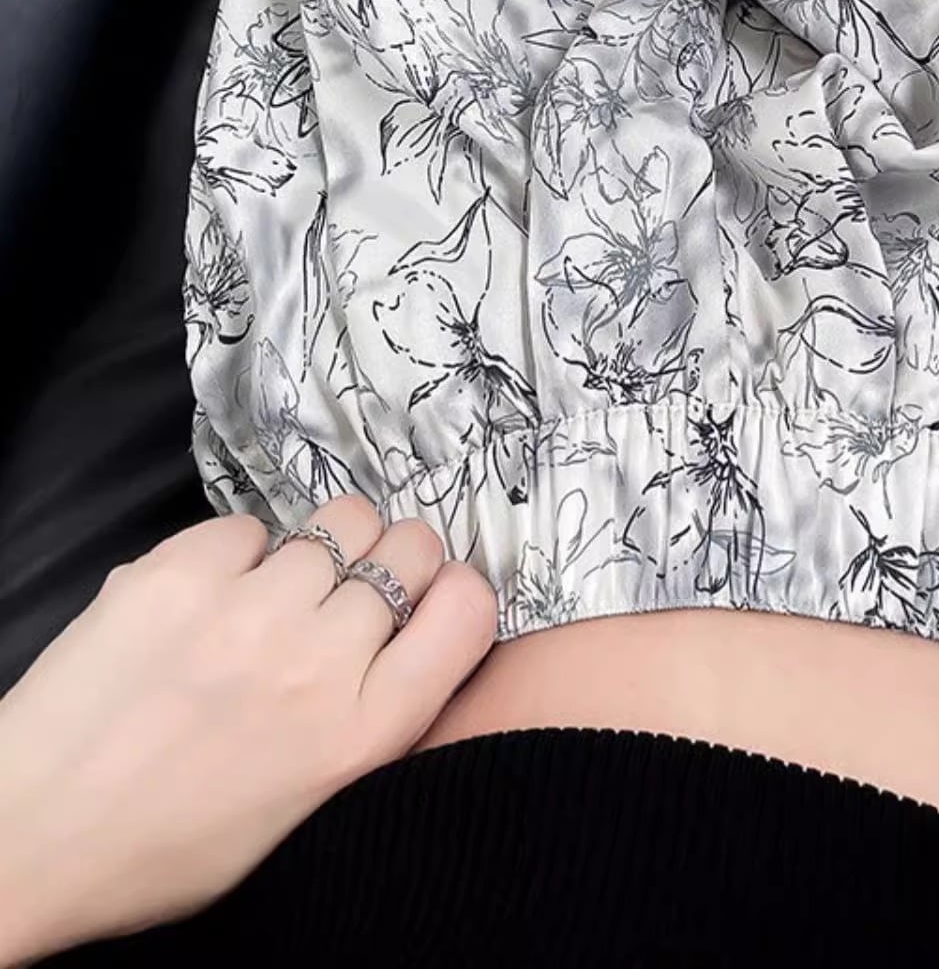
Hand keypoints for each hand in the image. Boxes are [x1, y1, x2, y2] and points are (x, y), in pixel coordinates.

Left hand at [0, 495, 496, 963]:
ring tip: (279, 590)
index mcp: (358, 738)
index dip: (454, 593)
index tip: (428, 602)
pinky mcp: (180, 570)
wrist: (32, 835)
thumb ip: (365, 718)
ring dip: (322, 548)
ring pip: (338, 521)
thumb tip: (395, 633)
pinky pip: (251, 527)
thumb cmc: (165, 845)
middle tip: (349, 592)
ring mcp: (247, 608)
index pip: (466, 611)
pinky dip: (240, 554)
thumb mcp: (303, 808)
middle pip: (409, 548)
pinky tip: (210, 598)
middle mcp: (318, 663)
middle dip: (392, 560)